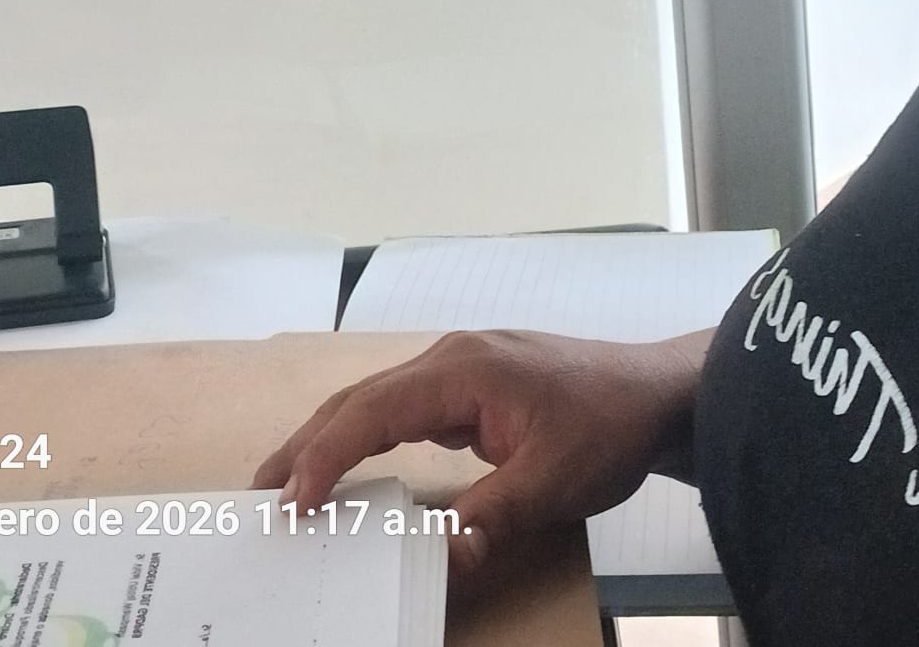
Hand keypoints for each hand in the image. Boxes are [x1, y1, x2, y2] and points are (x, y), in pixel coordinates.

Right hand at [251, 328, 710, 575]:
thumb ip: (493, 516)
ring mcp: (462, 369)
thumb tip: (442, 559)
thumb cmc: (609, 425)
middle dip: (310, 442)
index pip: (374, 409)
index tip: (293, 499)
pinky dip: (370, 436)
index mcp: (463, 369)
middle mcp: (452, 359)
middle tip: (261, 493)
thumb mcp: (554, 479)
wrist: (657, 392)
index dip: (327, 452)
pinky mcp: (473, 386)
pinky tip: (356, 467)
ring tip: (292, 483)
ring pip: (380, 400)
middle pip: (363, 398)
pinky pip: (406, 409)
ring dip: (334, 438)